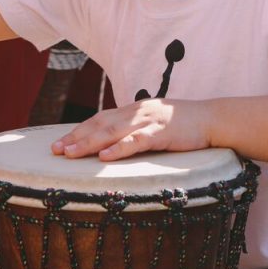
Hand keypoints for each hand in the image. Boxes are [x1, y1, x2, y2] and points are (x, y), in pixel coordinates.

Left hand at [50, 98, 212, 160]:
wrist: (213, 118)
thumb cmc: (185, 125)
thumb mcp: (154, 125)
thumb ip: (135, 132)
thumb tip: (114, 148)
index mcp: (133, 111)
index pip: (99, 119)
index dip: (78, 131)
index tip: (59, 144)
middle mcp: (136, 112)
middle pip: (99, 124)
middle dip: (75, 138)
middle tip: (54, 151)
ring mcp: (148, 121)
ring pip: (112, 132)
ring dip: (89, 143)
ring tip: (69, 154)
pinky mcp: (162, 132)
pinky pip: (137, 141)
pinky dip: (119, 149)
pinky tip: (105, 157)